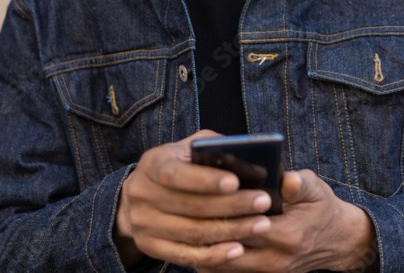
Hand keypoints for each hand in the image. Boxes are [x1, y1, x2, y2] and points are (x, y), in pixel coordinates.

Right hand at [114, 131, 273, 268]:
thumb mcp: (189, 149)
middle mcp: (142, 194)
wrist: (140, 195)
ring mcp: (144, 224)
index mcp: (152, 164)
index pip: (175, 173)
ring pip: (192, 232)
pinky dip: (214, 255)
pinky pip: (185, 255)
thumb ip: (213, 149)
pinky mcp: (150, 247)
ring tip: (261, 225)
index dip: (205, 180)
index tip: (235, 181)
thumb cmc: (178, 165)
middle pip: (190, 205)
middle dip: (232, 205)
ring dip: (231, 231)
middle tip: (264, 202)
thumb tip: (247, 162)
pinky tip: (238, 250)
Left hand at [198, 169, 378, 272]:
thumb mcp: (315, 189)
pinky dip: (212, 258)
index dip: (222, 212)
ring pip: (222, 264)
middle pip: (227, 247)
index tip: (199, 195)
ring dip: (203, 247)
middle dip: (205, 229)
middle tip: (182, 209)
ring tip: (183, 225)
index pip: (244, 226)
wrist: (337, 240)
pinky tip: (196, 241)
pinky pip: (228, 271)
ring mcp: (268, 272)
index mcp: (287, 235)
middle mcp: (275, 260)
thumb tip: (285, 179)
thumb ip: (299, 183)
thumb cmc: (321, 208)